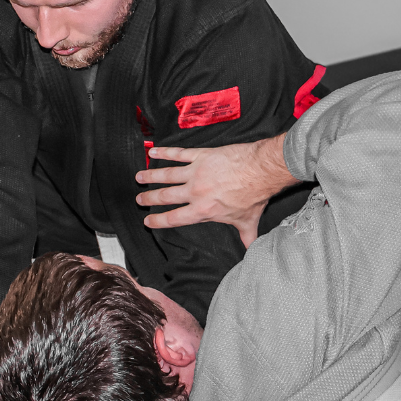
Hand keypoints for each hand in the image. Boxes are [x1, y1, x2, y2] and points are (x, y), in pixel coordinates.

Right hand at [135, 134, 296, 247]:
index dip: (158, 221)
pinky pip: (179, 154)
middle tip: (139, 198)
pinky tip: (154, 151)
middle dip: (149, 198)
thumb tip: (250, 249)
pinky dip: (165, 152)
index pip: (174, 218)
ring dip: (151, 176)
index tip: (148, 220)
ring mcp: (196, 172)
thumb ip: (246, 237)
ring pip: (167, 175)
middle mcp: (196, 192)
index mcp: (203, 210)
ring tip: (139, 177)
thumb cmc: (254, 195)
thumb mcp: (248, 221)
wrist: (261, 171)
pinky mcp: (202, 156)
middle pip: (165, 196)